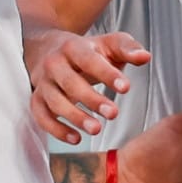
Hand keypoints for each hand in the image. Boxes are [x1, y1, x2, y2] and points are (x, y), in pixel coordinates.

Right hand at [26, 27, 149, 143]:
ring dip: (75, 117)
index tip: (126, 88)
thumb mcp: (108, 44)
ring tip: (97, 129)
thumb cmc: (87, 51)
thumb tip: (145, 57)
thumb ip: (128, 49)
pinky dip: (56, 129)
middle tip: (113, 113)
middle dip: (92, 100)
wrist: (49, 49)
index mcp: (73, 47)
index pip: (89, 60)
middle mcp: (54, 64)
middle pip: (70, 83)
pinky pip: (41, 116)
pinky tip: (76, 138)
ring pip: (55, 102)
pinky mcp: (36, 99)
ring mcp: (43, 83)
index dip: (107, 74)